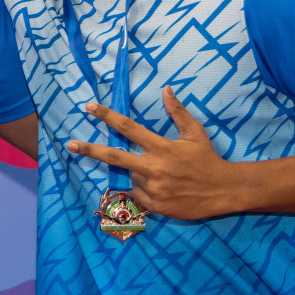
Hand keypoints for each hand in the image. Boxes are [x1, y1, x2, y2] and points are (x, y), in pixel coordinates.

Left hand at [67, 87, 244, 219]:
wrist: (223, 191)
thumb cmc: (207, 158)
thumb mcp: (195, 132)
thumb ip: (177, 111)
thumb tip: (165, 88)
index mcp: (161, 147)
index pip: (128, 128)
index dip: (107, 116)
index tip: (89, 107)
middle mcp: (154, 167)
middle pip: (114, 157)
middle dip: (90, 150)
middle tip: (70, 145)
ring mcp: (153, 188)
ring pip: (131, 176)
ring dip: (139, 172)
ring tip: (163, 173)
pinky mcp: (156, 205)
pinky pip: (139, 194)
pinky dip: (144, 189)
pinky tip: (163, 187)